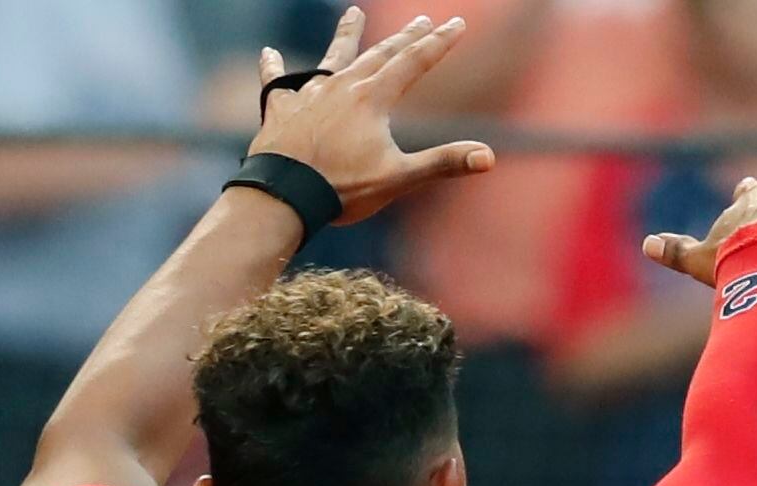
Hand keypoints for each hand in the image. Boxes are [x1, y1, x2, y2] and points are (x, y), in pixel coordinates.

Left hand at [246, 10, 493, 226]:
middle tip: (422, 19)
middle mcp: (342, 86)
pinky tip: (268, 53)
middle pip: (379, 54)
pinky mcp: (280, 110)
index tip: (457, 23)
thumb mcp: (398, 178)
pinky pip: (276, 83)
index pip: (414, 62)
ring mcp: (309, 94)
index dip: (439, 43)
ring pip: (332, 57)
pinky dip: (273, 68)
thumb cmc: (341, 189)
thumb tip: (488, 158)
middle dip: (404, 37)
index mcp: (373, 98)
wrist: (283, 196)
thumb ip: (442, 164)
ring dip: (346, 35)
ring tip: (353, 13)